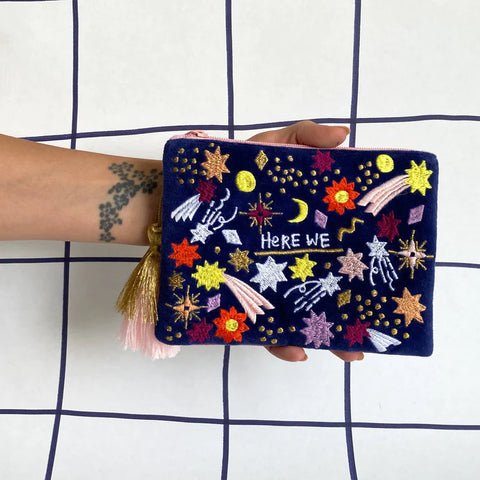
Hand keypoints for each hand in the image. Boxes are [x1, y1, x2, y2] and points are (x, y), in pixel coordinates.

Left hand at [248, 121, 363, 362]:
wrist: (182, 196)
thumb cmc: (232, 170)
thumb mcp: (272, 146)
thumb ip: (305, 136)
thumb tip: (345, 136)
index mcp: (307, 230)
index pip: (342, 250)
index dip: (363, 265)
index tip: (385, 279)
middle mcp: (291, 259)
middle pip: (325, 287)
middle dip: (350, 312)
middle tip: (372, 332)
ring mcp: (265, 279)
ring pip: (298, 313)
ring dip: (324, 334)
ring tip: (347, 350)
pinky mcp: (238, 295)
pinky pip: (259, 324)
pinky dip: (277, 342)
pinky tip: (295, 352)